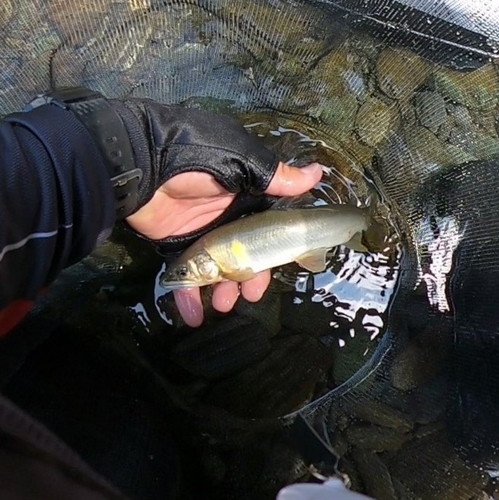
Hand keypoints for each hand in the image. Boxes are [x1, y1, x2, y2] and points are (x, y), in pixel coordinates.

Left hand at [126, 161, 321, 326]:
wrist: (142, 164)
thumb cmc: (196, 162)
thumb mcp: (241, 163)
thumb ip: (275, 177)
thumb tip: (319, 172)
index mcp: (245, 200)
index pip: (266, 232)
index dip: (273, 254)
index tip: (275, 272)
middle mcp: (226, 219)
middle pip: (243, 257)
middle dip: (248, 279)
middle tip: (248, 296)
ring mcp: (201, 235)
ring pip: (218, 271)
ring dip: (222, 292)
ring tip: (222, 306)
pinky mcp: (176, 247)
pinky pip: (186, 277)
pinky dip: (189, 298)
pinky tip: (194, 316)